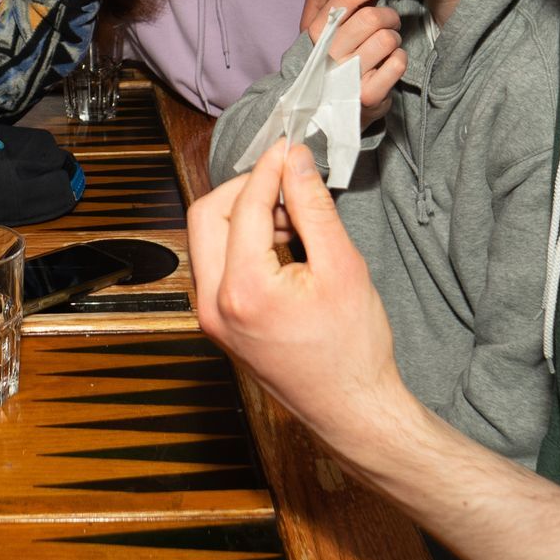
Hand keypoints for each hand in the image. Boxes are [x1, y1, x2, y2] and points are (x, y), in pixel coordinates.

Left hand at [189, 141, 405, 445]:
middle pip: (207, 215)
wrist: (351, 410)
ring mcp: (211, 316)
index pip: (241, 205)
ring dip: (244, 216)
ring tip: (295, 221)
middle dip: (245, 190)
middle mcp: (213, 304)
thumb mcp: (342, 267)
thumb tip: (294, 162)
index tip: (289, 149)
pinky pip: (218, 264)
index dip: (268, 169)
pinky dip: (244, 243)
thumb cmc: (353, 351)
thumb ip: (313, 207)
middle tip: (287, 184)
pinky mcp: (218, 323)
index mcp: (242, 290)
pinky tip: (284, 246)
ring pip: (208, 238)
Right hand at [305, 0, 406, 129]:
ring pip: (388, 39)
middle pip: (371, 17)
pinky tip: (389, 65)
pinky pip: (398, 63)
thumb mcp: (327, 31)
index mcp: (316, 32)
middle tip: (389, 22)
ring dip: (393, 39)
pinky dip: (400, 60)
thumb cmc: (333, 62)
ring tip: (385, 47)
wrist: (325, 112)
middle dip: (388, 16)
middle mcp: (328, 53)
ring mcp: (346, 76)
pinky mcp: (366, 96)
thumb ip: (339, 2)